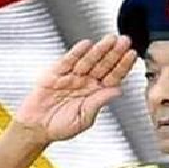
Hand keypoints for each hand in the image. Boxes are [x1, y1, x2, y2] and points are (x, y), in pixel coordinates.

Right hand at [14, 34, 137, 141]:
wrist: (36, 128)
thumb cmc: (60, 127)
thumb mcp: (83, 119)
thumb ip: (98, 103)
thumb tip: (117, 91)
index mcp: (95, 93)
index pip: (113, 76)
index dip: (122, 66)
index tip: (132, 55)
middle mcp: (85, 82)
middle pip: (103, 65)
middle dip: (114, 53)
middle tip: (125, 41)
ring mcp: (71, 76)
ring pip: (88, 60)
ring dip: (99, 49)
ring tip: (110, 39)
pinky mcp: (55, 74)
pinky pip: (67, 61)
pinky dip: (76, 52)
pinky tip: (86, 45)